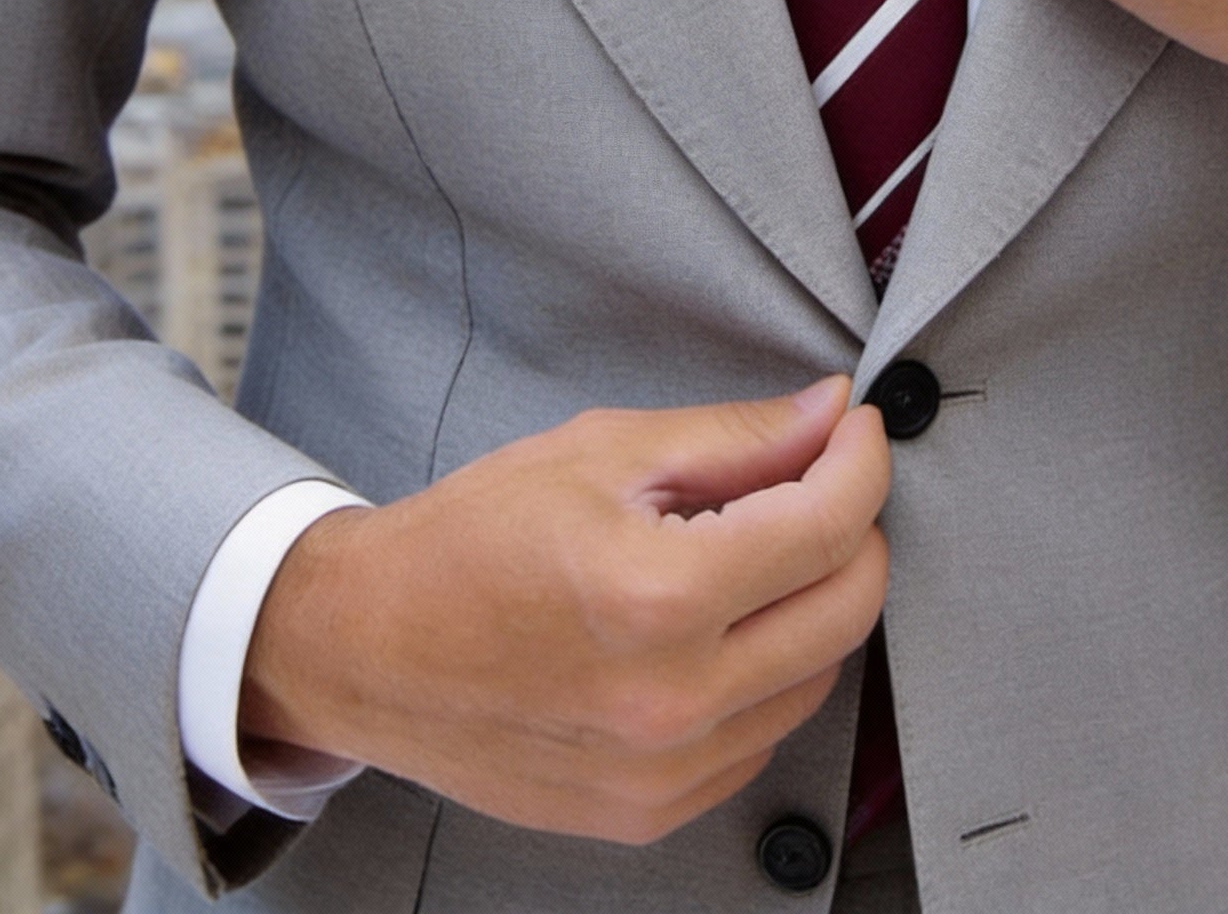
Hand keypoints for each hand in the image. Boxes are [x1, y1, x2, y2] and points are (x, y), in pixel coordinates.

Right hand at [239, 377, 889, 844]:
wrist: (366, 648)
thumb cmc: (469, 540)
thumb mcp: (603, 452)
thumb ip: (735, 437)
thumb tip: (830, 416)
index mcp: (657, 596)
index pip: (827, 525)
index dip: (861, 461)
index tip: (856, 430)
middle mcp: (671, 699)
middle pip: (848, 608)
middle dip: (853, 528)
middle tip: (817, 480)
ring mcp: (663, 771)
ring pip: (819, 676)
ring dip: (813, 603)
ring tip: (753, 552)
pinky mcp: (650, 811)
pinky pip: (763, 736)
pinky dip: (768, 673)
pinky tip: (718, 626)